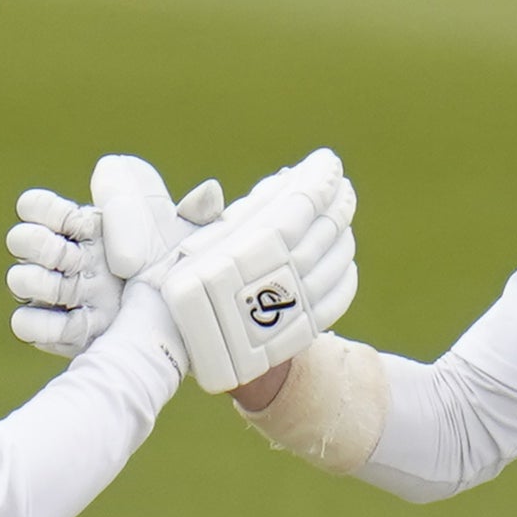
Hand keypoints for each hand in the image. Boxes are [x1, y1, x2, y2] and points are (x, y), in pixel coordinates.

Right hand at [5, 156, 222, 358]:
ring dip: (36, 282)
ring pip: (19, 280)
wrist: (172, 332)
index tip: (69, 220)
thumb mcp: (188, 243)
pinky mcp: (55, 331)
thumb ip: (195, 215)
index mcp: (83, 227)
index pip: (38, 206)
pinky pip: (25, 324)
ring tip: (69, 288)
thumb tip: (210, 191)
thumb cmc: (173, 277)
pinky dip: (40, 324)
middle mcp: (62, 258)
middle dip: (38, 244)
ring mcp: (55, 294)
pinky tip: (70, 322)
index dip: (45, 208)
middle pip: (22, 240)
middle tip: (69, 255)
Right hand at [154, 148, 357, 392]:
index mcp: (246, 251)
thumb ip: (205, 214)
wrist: (174, 354)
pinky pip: (337, 297)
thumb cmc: (171, 293)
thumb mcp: (180, 247)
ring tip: (342, 214)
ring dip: (344, 233)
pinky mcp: (300, 331)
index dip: (318, 180)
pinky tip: (344, 259)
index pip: (299, 206)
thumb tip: (225, 188)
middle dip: (337, 203)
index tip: (328, 162)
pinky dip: (345, 273)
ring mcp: (292, 307)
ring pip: (336, 262)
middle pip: (324, 231)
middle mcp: (275, 278)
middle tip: (341, 184)